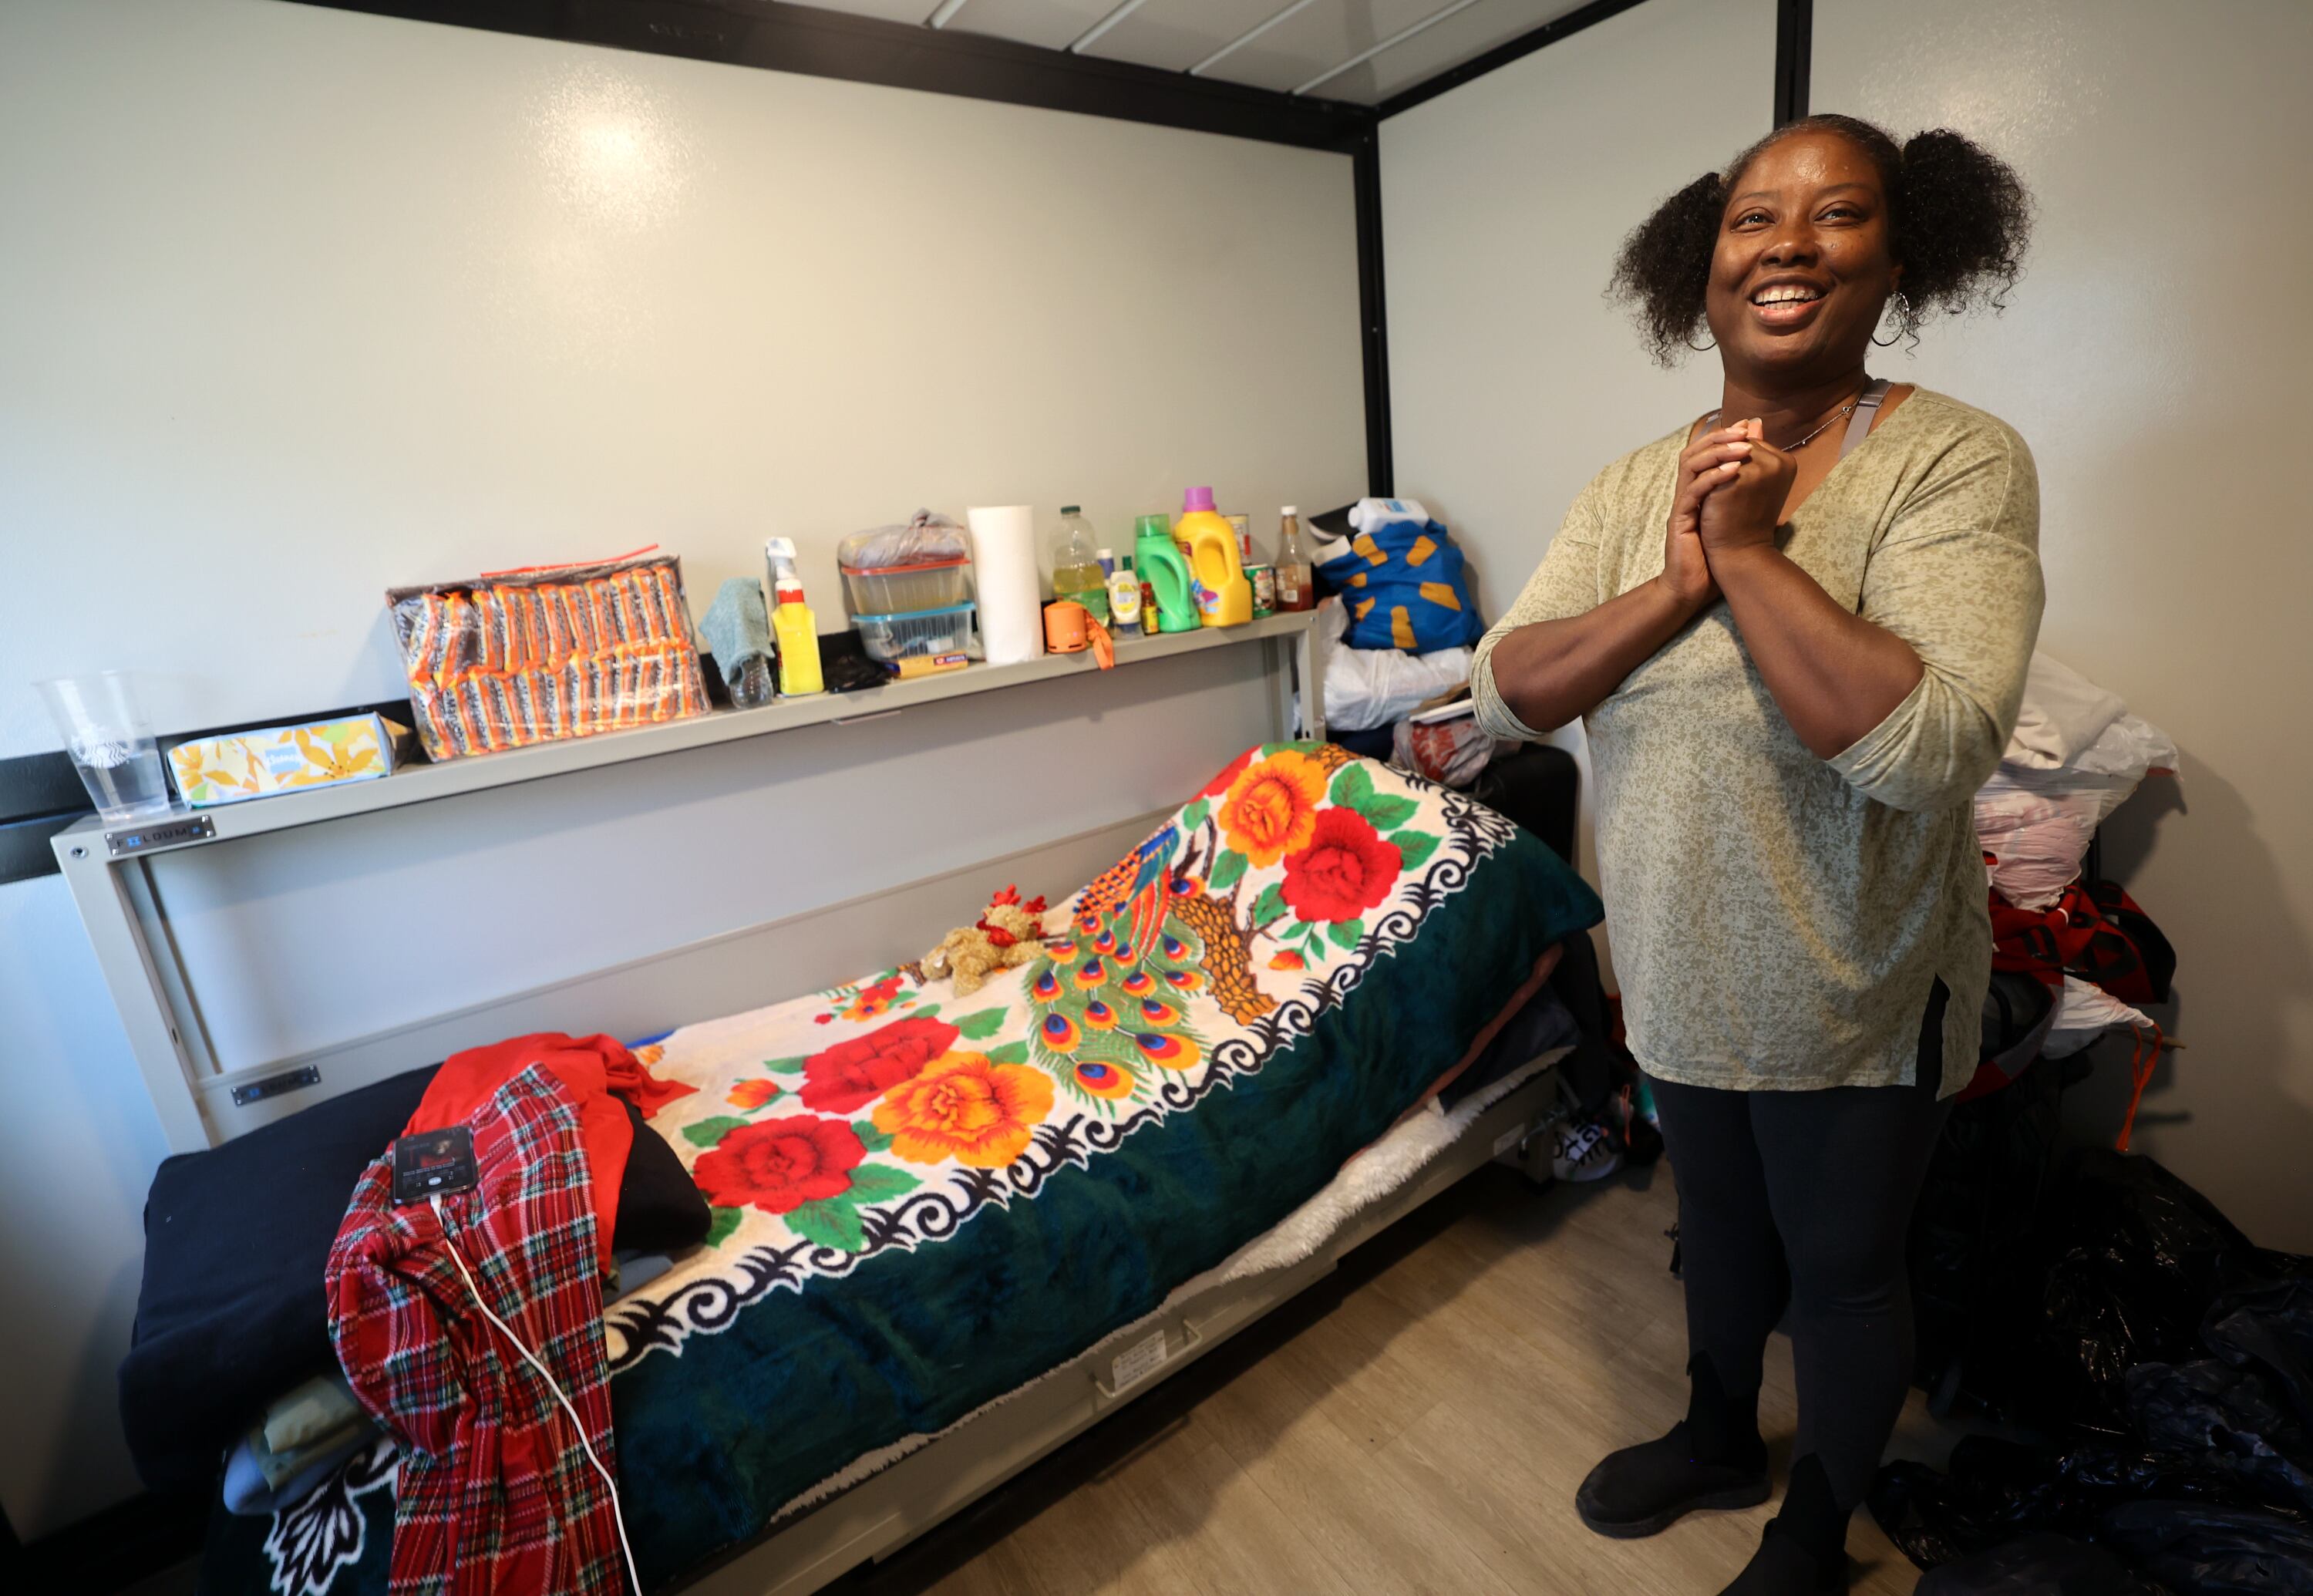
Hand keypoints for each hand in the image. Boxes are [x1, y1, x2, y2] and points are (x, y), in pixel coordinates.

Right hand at [1662, 424, 1751, 609]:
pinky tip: (1733, 472)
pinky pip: (1693, 491)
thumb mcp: (1734, 519)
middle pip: (1694, 451)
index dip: (1724, 435)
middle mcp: (1687, 493)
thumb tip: (1760, 474)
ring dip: (1717, 452)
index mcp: (1698, 491)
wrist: (1693, 586)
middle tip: (1744, 430)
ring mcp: (1682, 505)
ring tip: (1743, 448)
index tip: (1748, 426)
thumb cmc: (1714, 556)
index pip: (1705, 451)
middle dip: (1720, 437)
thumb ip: (1745, 493)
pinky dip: (1712, 478)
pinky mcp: (1680, 519)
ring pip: (1691, 465)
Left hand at [1697, 418, 1794, 555]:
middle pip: (1738, 445)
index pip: (1752, 443)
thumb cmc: (1747, 519)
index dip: (1733, 455)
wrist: (1741, 552)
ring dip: (1710, 464)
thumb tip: (1750, 422)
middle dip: (1721, 456)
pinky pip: (1712, 467)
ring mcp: (1757, 468)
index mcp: (1787, 461)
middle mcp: (1776, 462)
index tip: (1722, 470)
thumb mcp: (1756, 482)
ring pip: (1724, 454)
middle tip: (1708, 475)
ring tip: (1700, 480)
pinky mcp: (1737, 478)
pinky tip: (1698, 486)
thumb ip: (1754, 451)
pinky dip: (1703, 475)